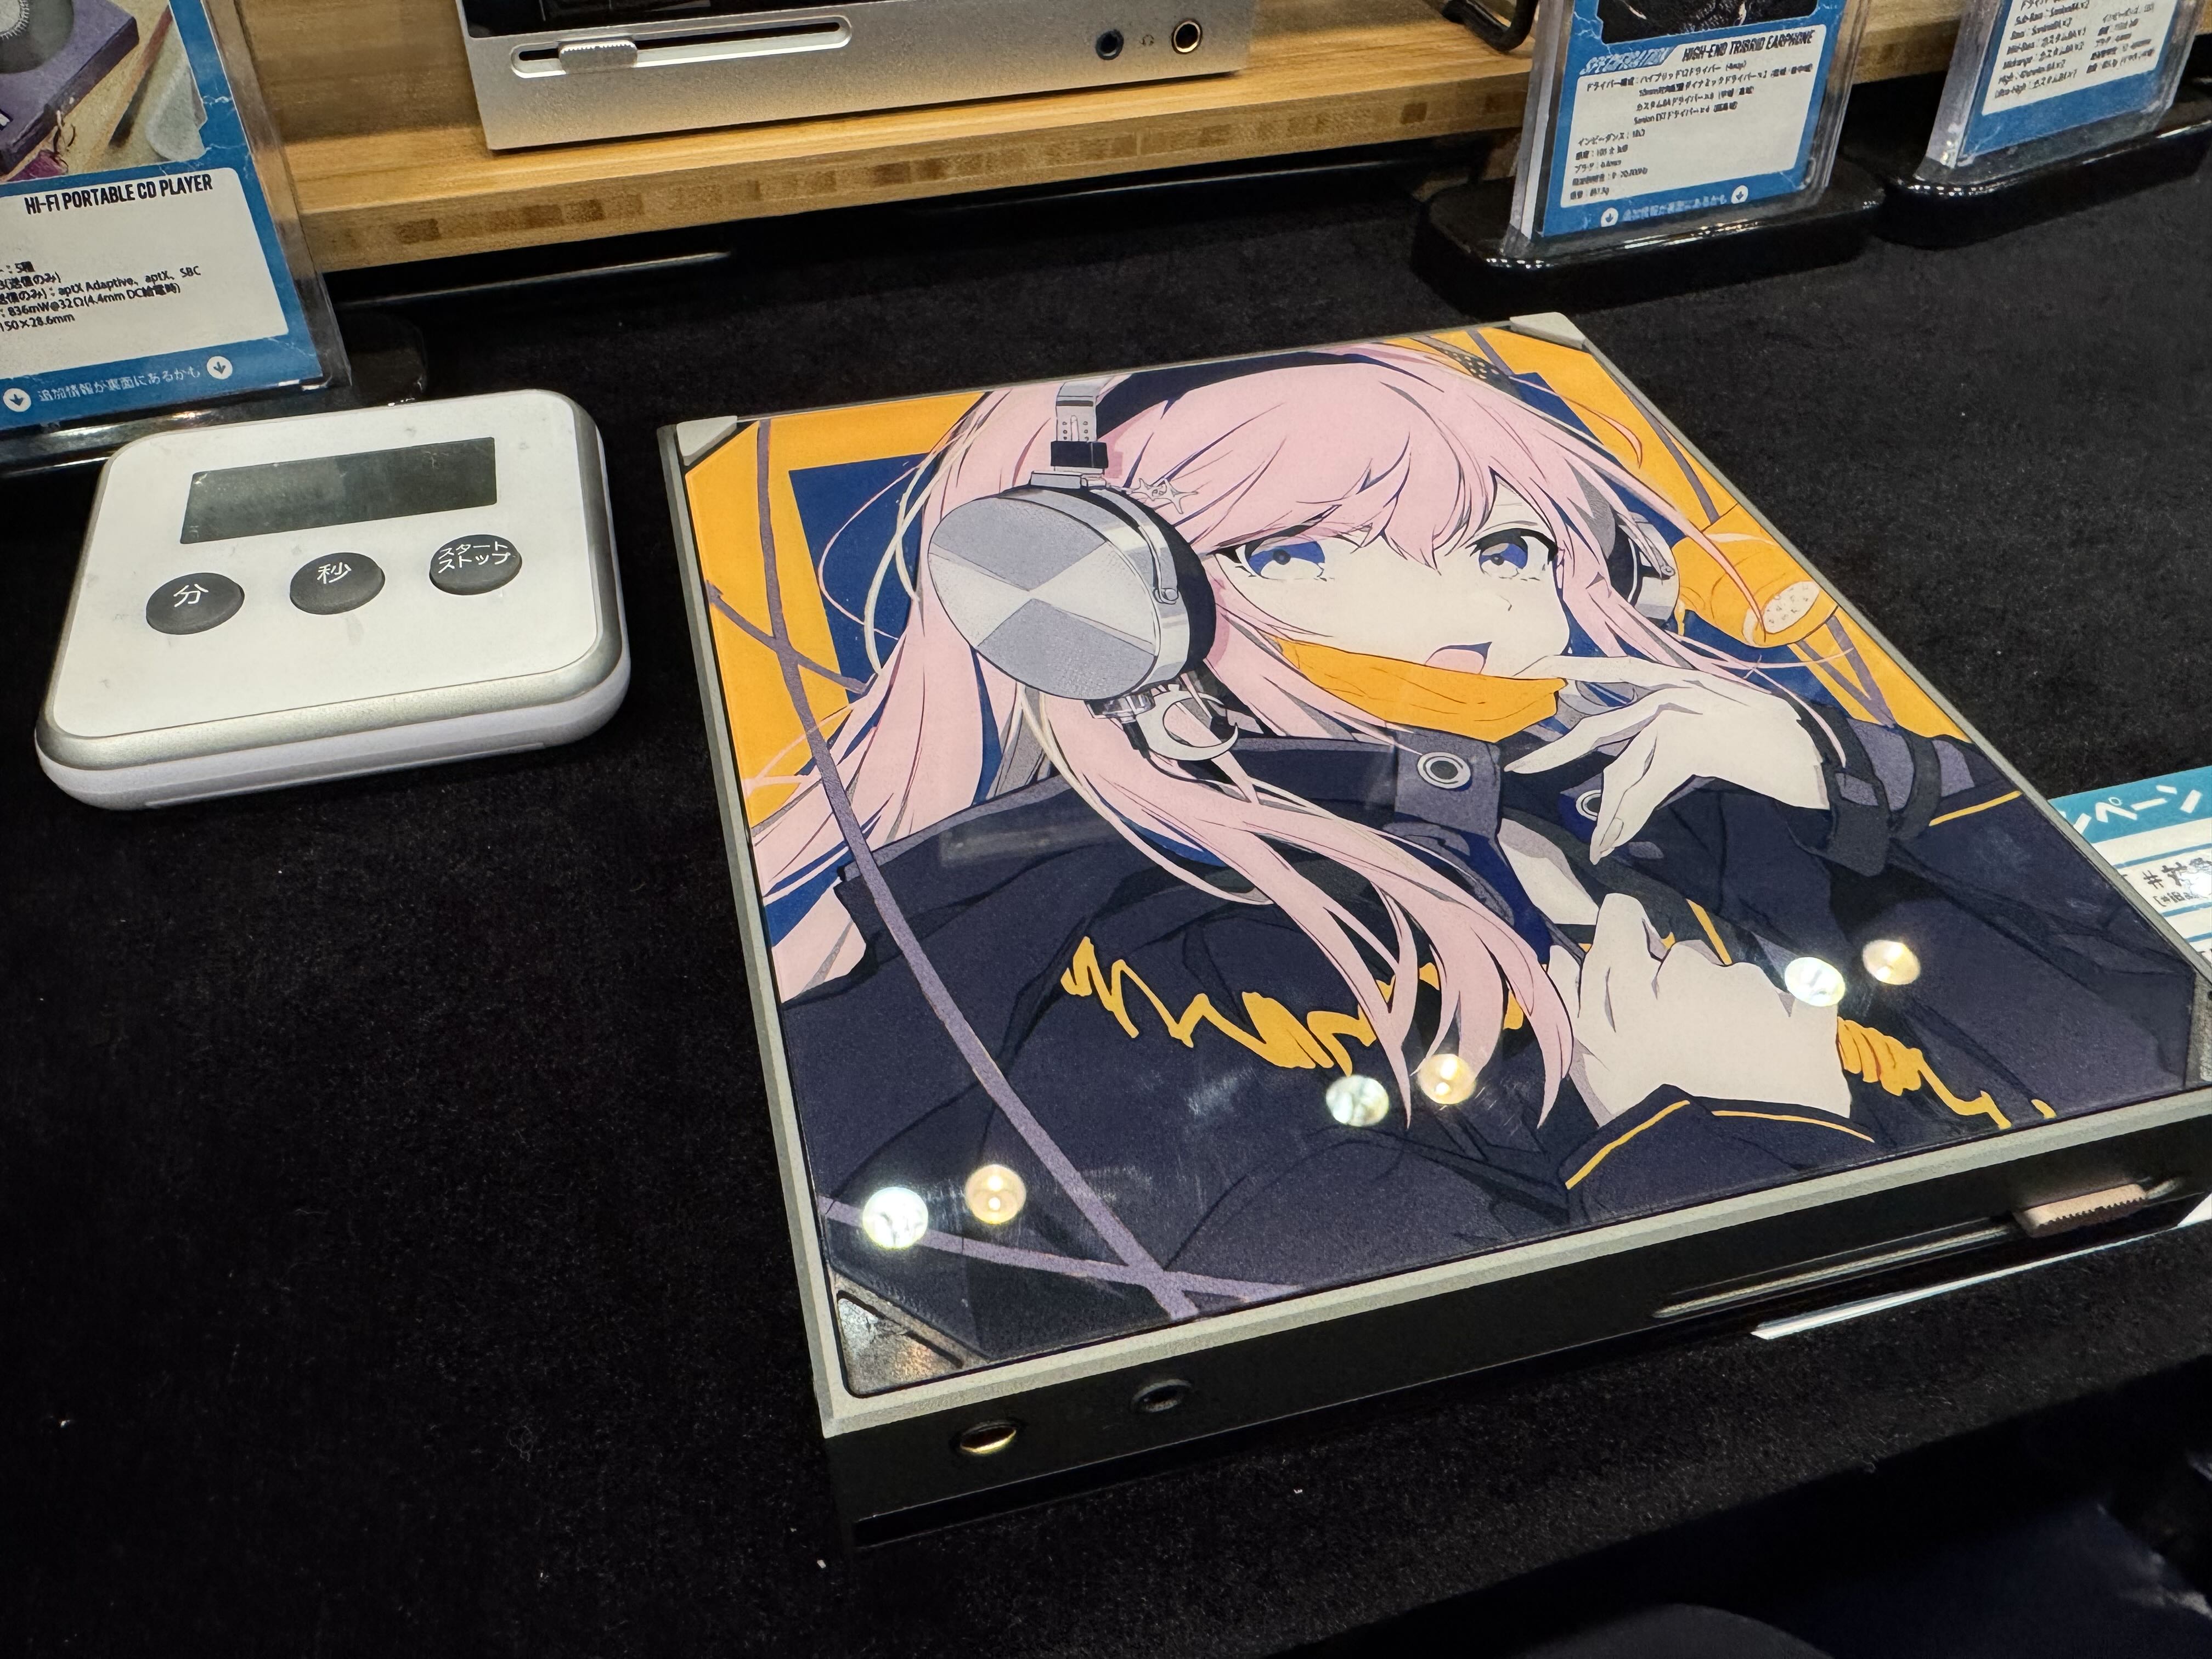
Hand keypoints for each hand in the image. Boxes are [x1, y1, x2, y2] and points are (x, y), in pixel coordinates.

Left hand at [1505, 655, 1827, 860]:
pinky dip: (1627, 819)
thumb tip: (1637, 753)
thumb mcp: (1718, 723)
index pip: (1617, 668)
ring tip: (1599, 842)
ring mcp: (1680, 713)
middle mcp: (1675, 689)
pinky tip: (1615, 841)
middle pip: (1601, 725)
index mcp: (1679, 679)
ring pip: (1623, 768)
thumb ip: (1675, 727)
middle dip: (1557, 752)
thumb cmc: (1773, 744)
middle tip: (1520, 767)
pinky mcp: (1688, 744)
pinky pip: (1644, 788)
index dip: (1575, 669)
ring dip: (1610, 813)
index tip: (1534, 670)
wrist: (1816, 757)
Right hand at [1548, 894, 1848, 1124]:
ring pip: (1742, 978)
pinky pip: (1807, 996)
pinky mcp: (1805, 1020)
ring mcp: (1753, 996)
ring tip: (1735, 1061)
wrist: (1729, 1172)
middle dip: (1686, 984)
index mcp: (1633, 989)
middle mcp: (1691, 978)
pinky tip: (1784, 1046)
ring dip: (1738, 1006)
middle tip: (1686, 1036)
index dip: (1625, 925)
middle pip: (1686, 956)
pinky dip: (1800, 1013)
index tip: (1631, 939)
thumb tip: (1560, 951)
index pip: (1622, 922)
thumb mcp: (1591, 1065)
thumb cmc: (1647, 1120)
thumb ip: (1575, 1004)